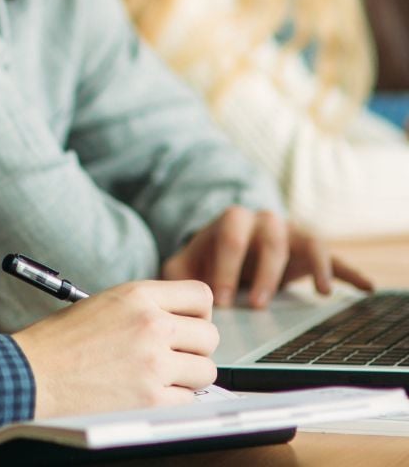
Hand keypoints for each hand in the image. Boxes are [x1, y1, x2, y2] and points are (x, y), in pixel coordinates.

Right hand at [11, 280, 217, 418]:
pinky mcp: (152, 400)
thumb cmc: (61, 340)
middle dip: (195, 348)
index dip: (198, 313)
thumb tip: (180, 319)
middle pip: (209, 335)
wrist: (34, 373)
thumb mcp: (105, 303)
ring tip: (159, 376)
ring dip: (188, 377)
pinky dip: (173, 401)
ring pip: (206, 371)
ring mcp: (154, 363)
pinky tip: (148, 394)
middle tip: (175, 355)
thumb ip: (144, 306)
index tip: (190, 324)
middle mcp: (151, 325)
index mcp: (138, 295)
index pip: (200, 295)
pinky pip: (188, 401)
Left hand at [161, 206, 373, 308]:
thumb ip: (174, 274)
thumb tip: (164, 292)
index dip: (225, 266)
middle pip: (268, 233)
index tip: (221, 301)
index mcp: (229, 222)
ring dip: (312, 264)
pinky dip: (348, 269)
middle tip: (254, 305)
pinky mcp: (310, 249)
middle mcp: (261, 222)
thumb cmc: (207, 263)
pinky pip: (334, 254)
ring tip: (319, 291)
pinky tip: (363, 288)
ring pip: (304, 238)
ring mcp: (289, 233)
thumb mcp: (187, 266)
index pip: (229, 234)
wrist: (231, 253)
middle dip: (263, 269)